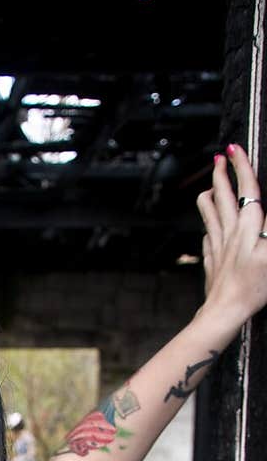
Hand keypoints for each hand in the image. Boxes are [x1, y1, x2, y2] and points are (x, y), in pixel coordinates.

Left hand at [196, 144, 266, 336]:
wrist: (225, 312)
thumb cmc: (253, 286)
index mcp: (247, 225)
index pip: (245, 188)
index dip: (241, 166)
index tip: (235, 148)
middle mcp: (229, 232)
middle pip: (222, 196)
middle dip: (221, 174)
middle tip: (219, 158)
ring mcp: (217, 247)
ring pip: (209, 214)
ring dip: (210, 196)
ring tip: (210, 187)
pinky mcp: (211, 262)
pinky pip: (207, 238)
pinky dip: (209, 227)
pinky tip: (209, 228)